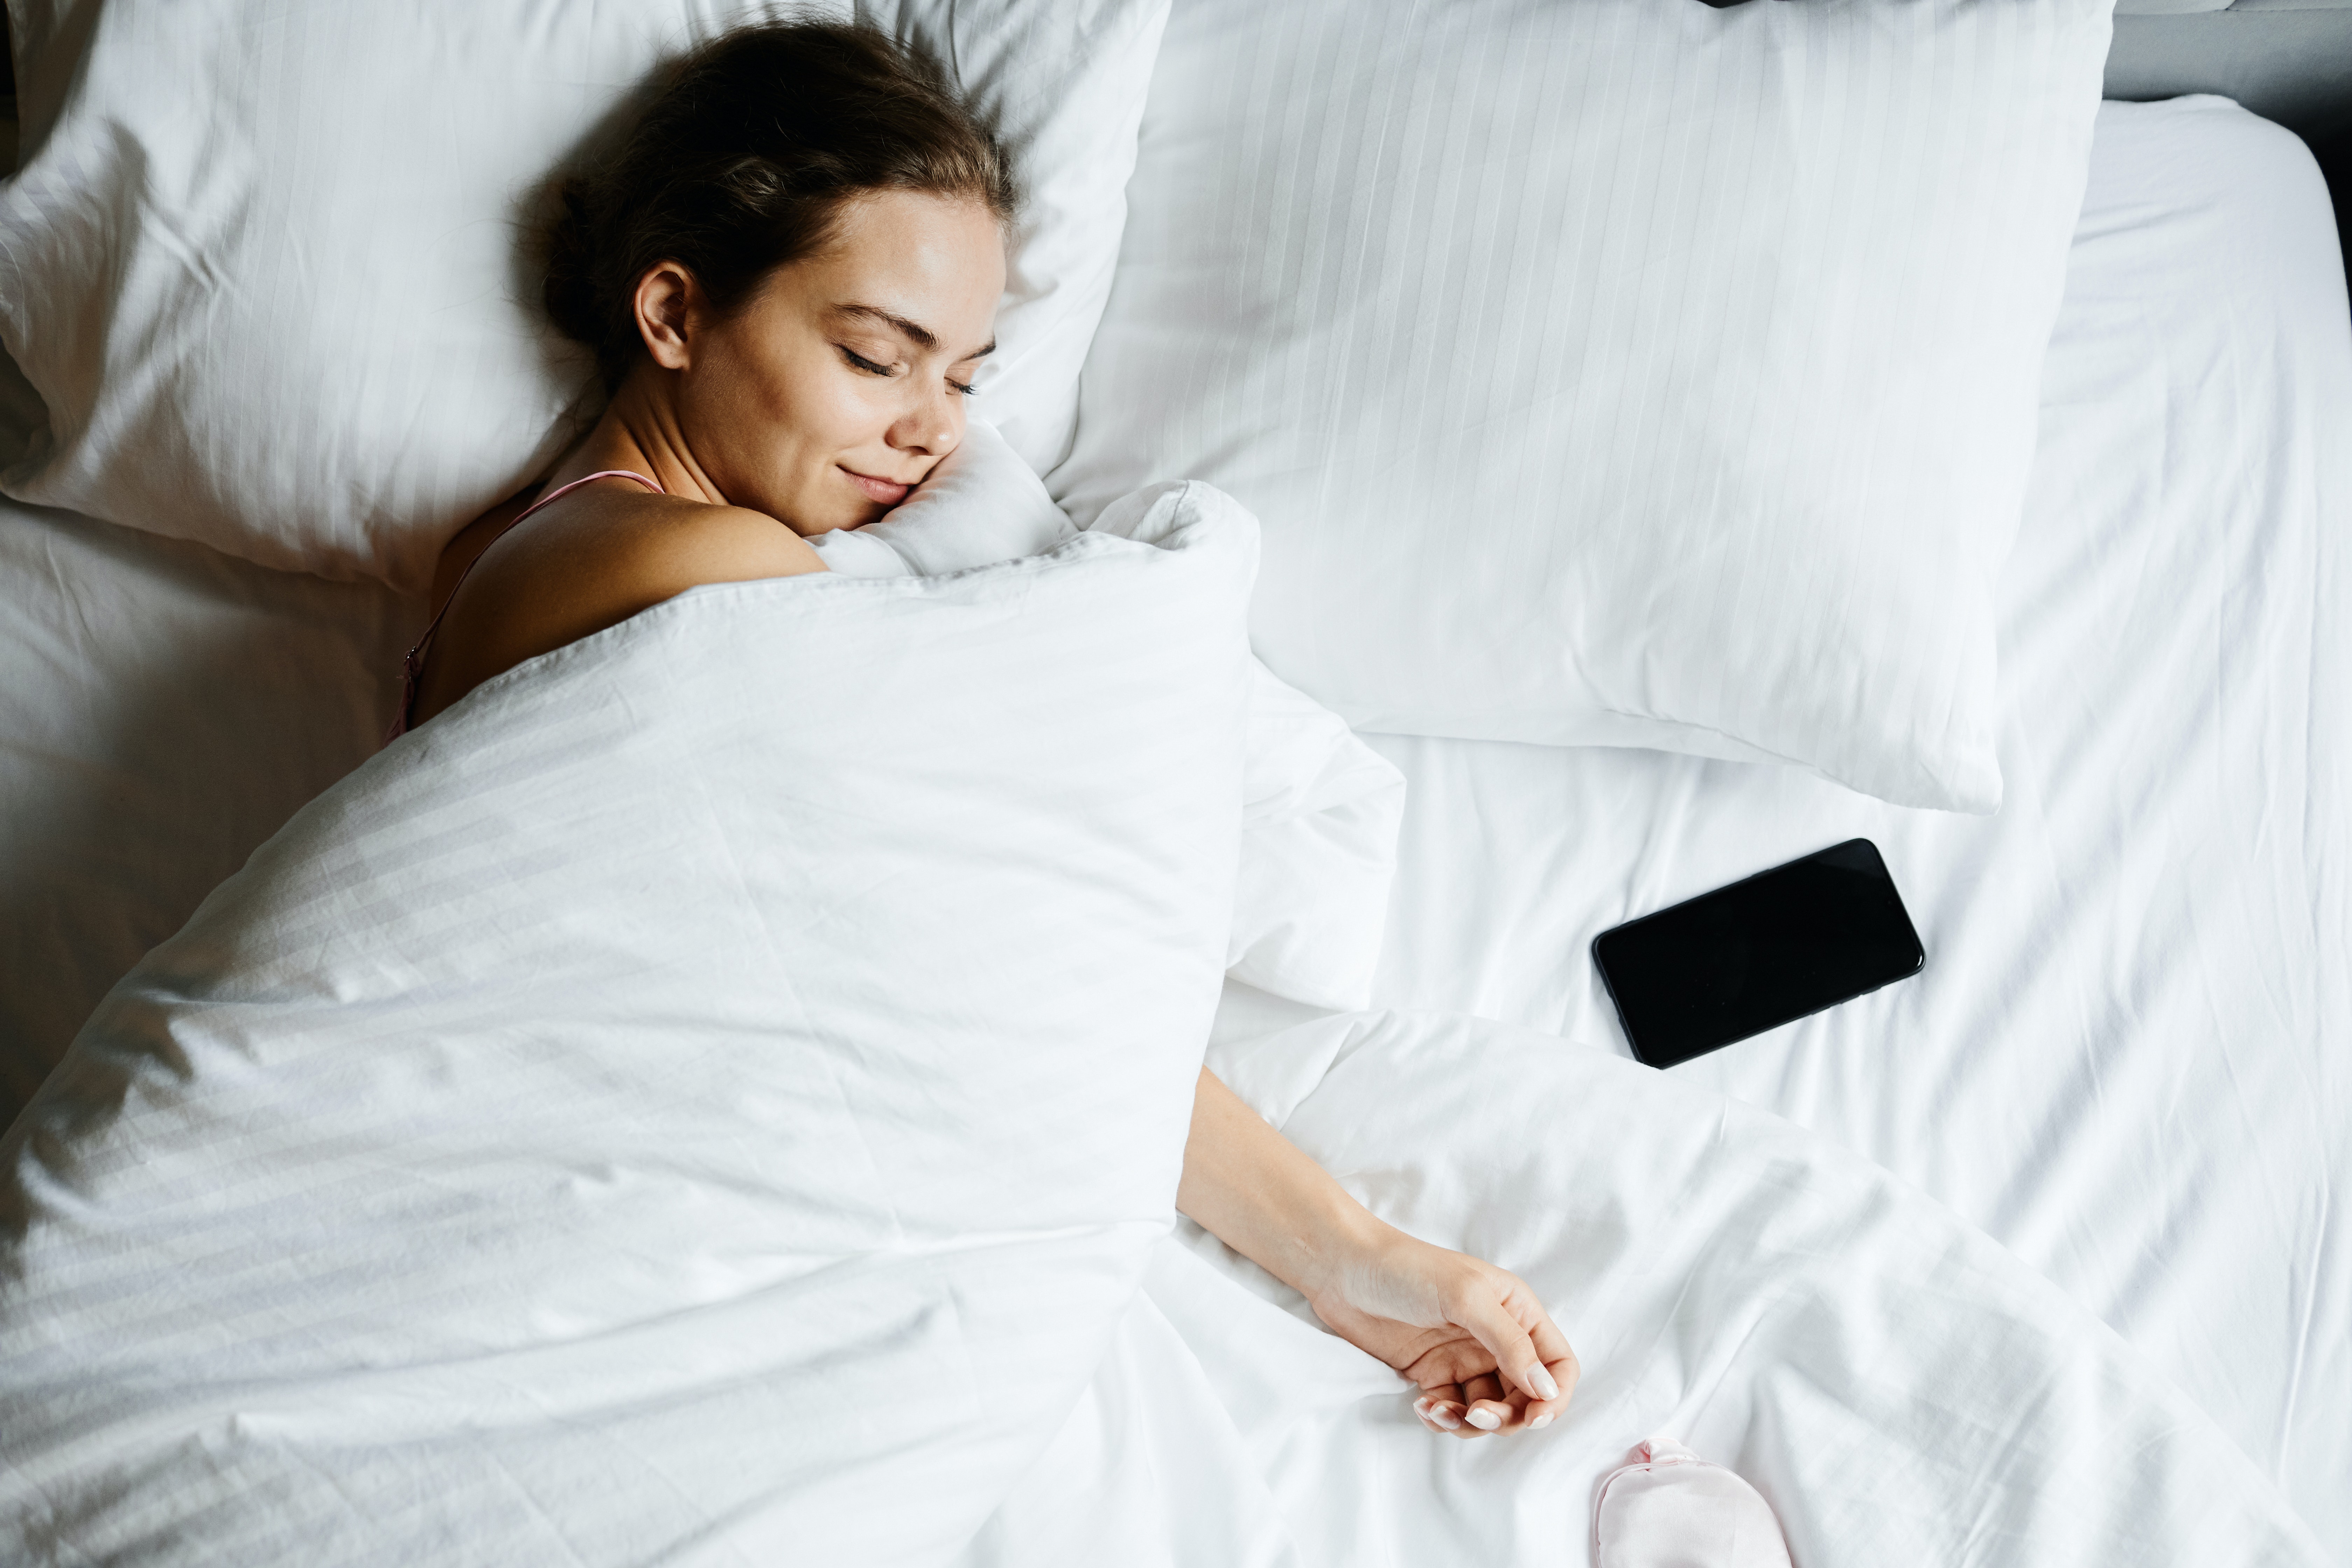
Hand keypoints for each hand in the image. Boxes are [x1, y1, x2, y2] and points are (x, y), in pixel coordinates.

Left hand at [1305, 1224, 1577, 1437]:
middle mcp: (1496, 1337)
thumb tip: (1546, 1390)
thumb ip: (1510, 1343)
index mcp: (1517, 1312)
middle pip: (1525, 1396)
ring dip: (1471, 1423)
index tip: (1534, 1418)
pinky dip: (1443, 1418)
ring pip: (1489, 1411)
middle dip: (1507, 1416)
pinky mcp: (1432, 1373)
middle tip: (1477, 1415)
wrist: (1342, 1270)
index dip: (1554, 1395)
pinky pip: (1453, 1411)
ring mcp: (1464, 1357)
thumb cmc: (1407, 1269)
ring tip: (1439, 1410)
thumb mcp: (1466, 1298)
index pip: (1557, 1363)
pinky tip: (1422, 1405)